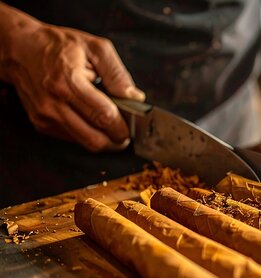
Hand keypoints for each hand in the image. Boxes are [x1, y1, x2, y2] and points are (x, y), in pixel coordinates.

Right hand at [6, 21, 144, 150]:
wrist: (20, 49)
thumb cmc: (59, 46)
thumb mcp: (95, 48)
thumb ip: (117, 74)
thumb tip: (135, 97)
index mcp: (69, 81)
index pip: (103, 115)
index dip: (123, 127)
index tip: (134, 128)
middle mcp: (54, 102)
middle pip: (94, 138)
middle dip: (116, 141)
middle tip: (126, 134)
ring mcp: (45, 116)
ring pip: (84, 143)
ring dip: (103, 140)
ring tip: (111, 127)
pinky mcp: (41, 123)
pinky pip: (72, 138)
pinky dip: (87, 134)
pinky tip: (91, 121)